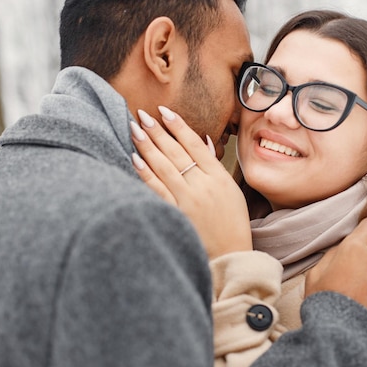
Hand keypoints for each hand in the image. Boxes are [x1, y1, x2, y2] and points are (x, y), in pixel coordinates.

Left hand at [130, 106, 251, 258]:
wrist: (231, 255)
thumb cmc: (232, 222)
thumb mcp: (231, 190)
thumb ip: (215, 165)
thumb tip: (204, 140)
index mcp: (218, 177)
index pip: (194, 144)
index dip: (178, 126)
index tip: (164, 111)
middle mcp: (203, 185)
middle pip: (176, 152)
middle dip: (157, 131)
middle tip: (142, 114)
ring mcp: (188, 200)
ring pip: (164, 167)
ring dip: (147, 146)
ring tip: (134, 128)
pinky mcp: (176, 214)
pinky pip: (157, 189)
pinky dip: (146, 173)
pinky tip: (135, 158)